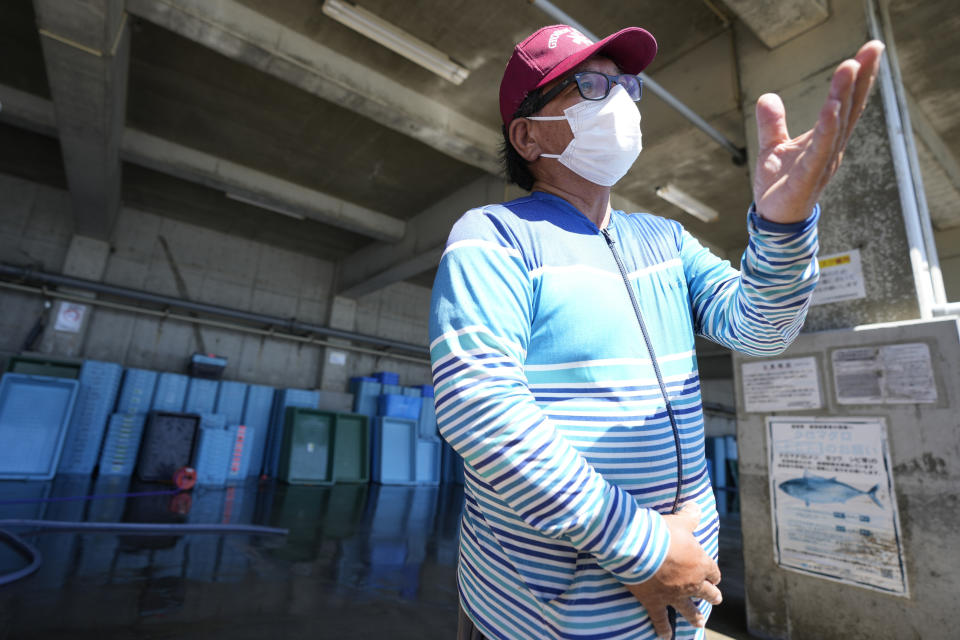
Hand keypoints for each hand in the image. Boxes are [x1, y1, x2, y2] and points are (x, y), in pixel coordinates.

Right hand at [623, 502, 721, 638]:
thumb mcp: (680, 521)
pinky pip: (660, 619)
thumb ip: (690, 516)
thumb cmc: (661, 532)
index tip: (713, 576)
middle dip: (711, 596)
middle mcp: (692, 583)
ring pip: (689, 610)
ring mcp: (674, 595)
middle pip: (707, 593)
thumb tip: (697, 505)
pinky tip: (665, 636)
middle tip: (714, 599)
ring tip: (698, 623)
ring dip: (694, 616)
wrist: (639, 548)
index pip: (713, 572)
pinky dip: (663, 629)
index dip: (713, 574)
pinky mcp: (655, 602)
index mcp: (701, 563)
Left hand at [753, 40, 884, 223]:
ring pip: (836, 125)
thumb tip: (767, 97)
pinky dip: (825, 129)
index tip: (869, 50)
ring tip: (849, 68)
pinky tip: (831, 109)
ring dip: (842, 96)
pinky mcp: (807, 178)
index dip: (858, 78)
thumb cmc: (780, 186)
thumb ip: (772, 124)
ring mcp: (821, 164)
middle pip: (848, 109)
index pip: (845, 104)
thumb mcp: (772, 148)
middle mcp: (831, 149)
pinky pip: (819, 150)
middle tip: (871, 49)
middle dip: (860, 78)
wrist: (773, 221)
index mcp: (826, 140)